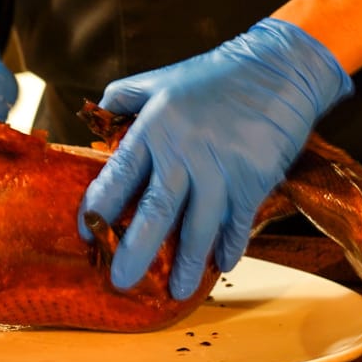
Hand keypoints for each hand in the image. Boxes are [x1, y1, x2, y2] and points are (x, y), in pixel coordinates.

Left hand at [78, 17, 353, 297]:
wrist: (277, 69)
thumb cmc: (211, 76)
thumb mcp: (159, 80)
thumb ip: (123, 98)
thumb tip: (97, 114)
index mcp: (153, 129)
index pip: (117, 176)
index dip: (99, 207)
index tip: (85, 232)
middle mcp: (183, 154)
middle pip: (154, 214)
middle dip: (135, 252)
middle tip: (120, 281)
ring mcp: (220, 170)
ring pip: (198, 229)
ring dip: (188, 264)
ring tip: (178, 292)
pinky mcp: (253, 180)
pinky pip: (237, 224)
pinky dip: (230, 247)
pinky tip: (223, 265)